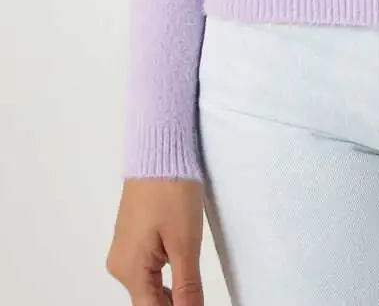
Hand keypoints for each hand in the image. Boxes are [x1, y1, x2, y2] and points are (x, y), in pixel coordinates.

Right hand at [106, 177, 205, 303]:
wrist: (159, 149)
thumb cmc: (171, 189)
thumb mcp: (186, 242)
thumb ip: (187, 286)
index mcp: (130, 270)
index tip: (195, 305)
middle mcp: (121, 265)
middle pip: (148, 302)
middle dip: (173, 305)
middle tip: (196, 299)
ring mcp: (124, 251)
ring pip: (148, 287)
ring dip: (169, 296)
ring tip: (193, 294)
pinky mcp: (131, 239)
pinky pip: (146, 270)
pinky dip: (164, 278)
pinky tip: (182, 276)